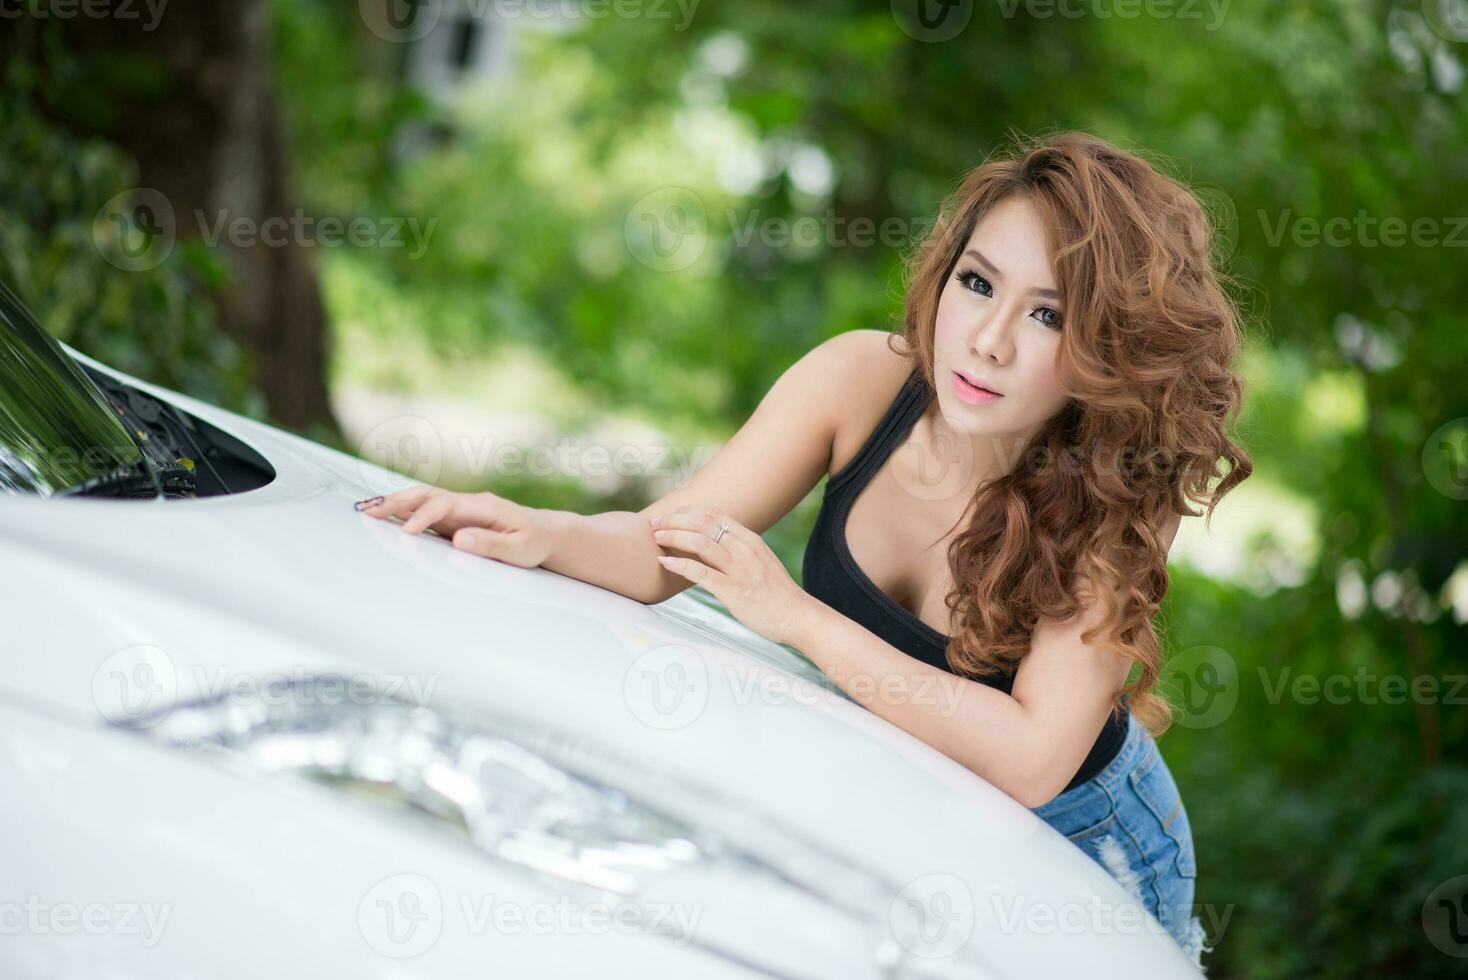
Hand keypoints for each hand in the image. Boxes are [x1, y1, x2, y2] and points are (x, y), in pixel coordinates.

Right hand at [355, 485, 553, 567]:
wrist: (544, 532)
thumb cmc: (534, 541)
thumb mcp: (520, 549)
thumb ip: (491, 545)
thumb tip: (459, 540)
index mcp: (483, 506)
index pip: (446, 505)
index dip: (425, 516)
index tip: (408, 531)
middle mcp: (466, 503)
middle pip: (427, 496)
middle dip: (397, 502)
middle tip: (369, 510)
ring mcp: (458, 510)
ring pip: (421, 501)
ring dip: (395, 504)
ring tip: (366, 510)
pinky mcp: (453, 520)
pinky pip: (424, 513)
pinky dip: (402, 514)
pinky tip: (383, 518)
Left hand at [649, 506, 814, 646]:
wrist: (799, 617)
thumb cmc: (777, 593)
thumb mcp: (760, 561)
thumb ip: (739, 551)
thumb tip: (713, 545)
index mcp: (750, 539)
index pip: (713, 514)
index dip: (687, 512)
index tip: (669, 515)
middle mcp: (744, 549)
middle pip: (703, 523)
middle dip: (674, 520)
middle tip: (654, 524)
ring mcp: (740, 569)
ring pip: (700, 543)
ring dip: (674, 537)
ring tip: (656, 538)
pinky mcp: (734, 590)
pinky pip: (701, 573)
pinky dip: (680, 565)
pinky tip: (665, 563)